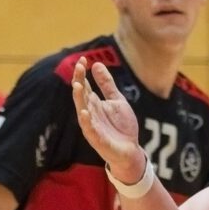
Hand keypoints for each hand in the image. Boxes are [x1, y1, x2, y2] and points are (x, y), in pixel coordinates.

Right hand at [71, 61, 146, 183]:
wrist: (130, 150)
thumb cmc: (121, 126)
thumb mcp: (117, 100)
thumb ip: (107, 84)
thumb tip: (96, 64)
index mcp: (94, 103)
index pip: (84, 85)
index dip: (82, 73)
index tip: (82, 59)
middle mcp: (90, 113)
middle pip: (81, 95)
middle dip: (79, 81)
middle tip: (79, 67)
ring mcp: (92, 126)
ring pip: (82, 110)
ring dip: (79, 99)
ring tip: (78, 85)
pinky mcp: (97, 139)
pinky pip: (90, 130)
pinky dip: (86, 122)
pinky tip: (84, 112)